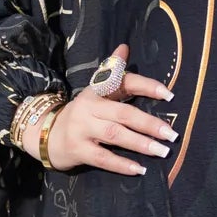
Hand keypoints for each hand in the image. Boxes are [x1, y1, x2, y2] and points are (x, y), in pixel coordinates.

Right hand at [22, 43, 175, 173]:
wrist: (45, 133)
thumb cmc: (81, 114)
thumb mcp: (94, 92)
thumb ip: (112, 72)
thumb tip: (124, 47)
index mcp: (97, 91)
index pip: (122, 82)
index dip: (145, 86)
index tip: (169, 94)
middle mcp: (89, 107)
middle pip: (123, 113)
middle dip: (149, 123)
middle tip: (171, 134)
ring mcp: (82, 129)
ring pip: (115, 135)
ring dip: (140, 144)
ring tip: (162, 151)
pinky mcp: (78, 150)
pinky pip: (103, 158)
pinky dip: (122, 164)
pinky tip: (140, 169)